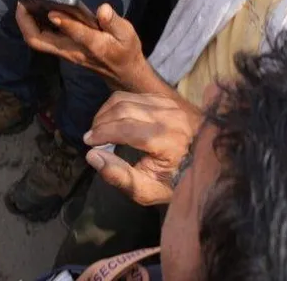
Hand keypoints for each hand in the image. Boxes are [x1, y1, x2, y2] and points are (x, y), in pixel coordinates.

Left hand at [15, 0, 148, 88]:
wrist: (122, 72)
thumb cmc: (125, 50)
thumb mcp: (127, 34)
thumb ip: (113, 21)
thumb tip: (102, 9)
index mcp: (93, 45)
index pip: (76, 34)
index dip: (64, 23)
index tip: (53, 10)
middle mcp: (73, 50)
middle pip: (41, 41)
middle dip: (26, 22)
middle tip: (22, 1)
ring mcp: (65, 51)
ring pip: (38, 40)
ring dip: (26, 22)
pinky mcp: (62, 49)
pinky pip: (41, 38)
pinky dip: (33, 23)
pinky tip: (33, 6)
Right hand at [83, 90, 202, 206]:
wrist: (198, 168)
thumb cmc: (171, 182)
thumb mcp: (146, 190)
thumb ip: (119, 175)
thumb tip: (92, 156)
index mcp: (170, 140)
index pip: (127, 128)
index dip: (103, 133)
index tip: (88, 143)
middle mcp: (170, 116)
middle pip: (123, 109)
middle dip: (101, 122)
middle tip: (91, 139)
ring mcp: (168, 104)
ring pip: (125, 98)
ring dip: (105, 113)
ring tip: (99, 130)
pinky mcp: (164, 99)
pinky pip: (132, 96)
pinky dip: (116, 107)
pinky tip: (112, 122)